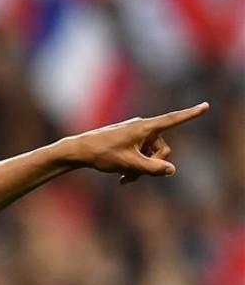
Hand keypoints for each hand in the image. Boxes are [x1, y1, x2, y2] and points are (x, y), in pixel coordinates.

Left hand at [62, 102, 208, 183]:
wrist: (78, 151)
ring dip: (142, 168)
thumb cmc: (102, 154)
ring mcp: (134, 133)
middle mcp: (141, 127)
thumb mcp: (129, 164)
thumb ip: (152, 168)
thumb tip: (172, 170)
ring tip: (125, 178)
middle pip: (162, 148)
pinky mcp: (127, 140)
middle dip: (153, 164)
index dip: (191, 114)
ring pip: (150, 154)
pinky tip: (122, 178)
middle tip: (135, 176)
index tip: (206, 105)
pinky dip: (135, 165)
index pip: (173, 120)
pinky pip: (140, 154)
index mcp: (144, 127)